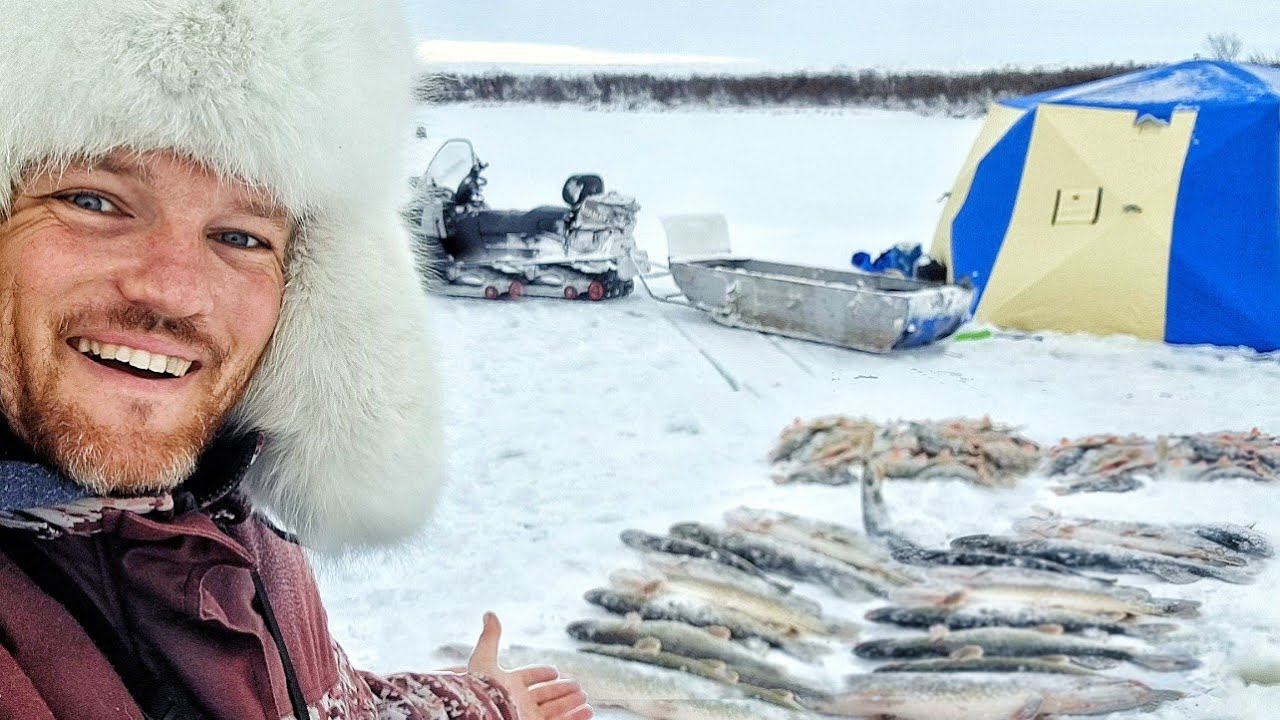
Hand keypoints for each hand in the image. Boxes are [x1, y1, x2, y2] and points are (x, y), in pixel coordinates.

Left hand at [468, 612, 592, 719]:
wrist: (483, 716)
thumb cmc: (481, 690)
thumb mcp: (484, 659)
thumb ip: (490, 638)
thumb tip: (489, 613)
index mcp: (508, 685)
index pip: (528, 678)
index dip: (541, 674)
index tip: (554, 671)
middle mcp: (519, 702)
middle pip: (545, 694)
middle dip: (562, 690)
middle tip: (577, 684)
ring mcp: (529, 716)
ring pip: (555, 709)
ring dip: (572, 702)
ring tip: (585, 696)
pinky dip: (575, 717)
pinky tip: (588, 711)